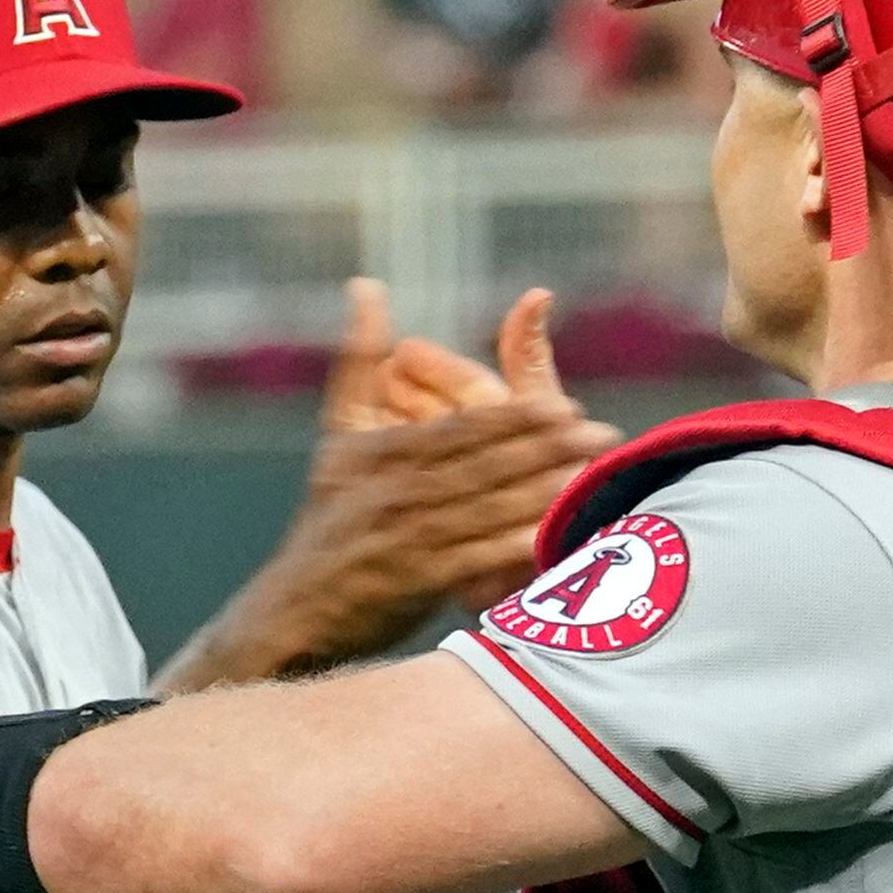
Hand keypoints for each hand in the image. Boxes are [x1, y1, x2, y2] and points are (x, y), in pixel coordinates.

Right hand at [162, 282, 618, 687]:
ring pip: (484, 508)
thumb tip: (367, 285)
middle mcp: (393, 489)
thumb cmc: (329, 518)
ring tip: (591, 478)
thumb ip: (358, 361)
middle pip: (481, 464)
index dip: (514, 418)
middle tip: (600, 434)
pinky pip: (473, 560)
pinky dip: (512, 549)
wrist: (293, 607)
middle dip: (545, 449)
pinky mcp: (411, 582)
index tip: (566, 405)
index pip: (459, 428)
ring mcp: (403, 536)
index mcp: (379, 449)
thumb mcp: (338, 434)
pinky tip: (554, 538)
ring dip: (540, 493)